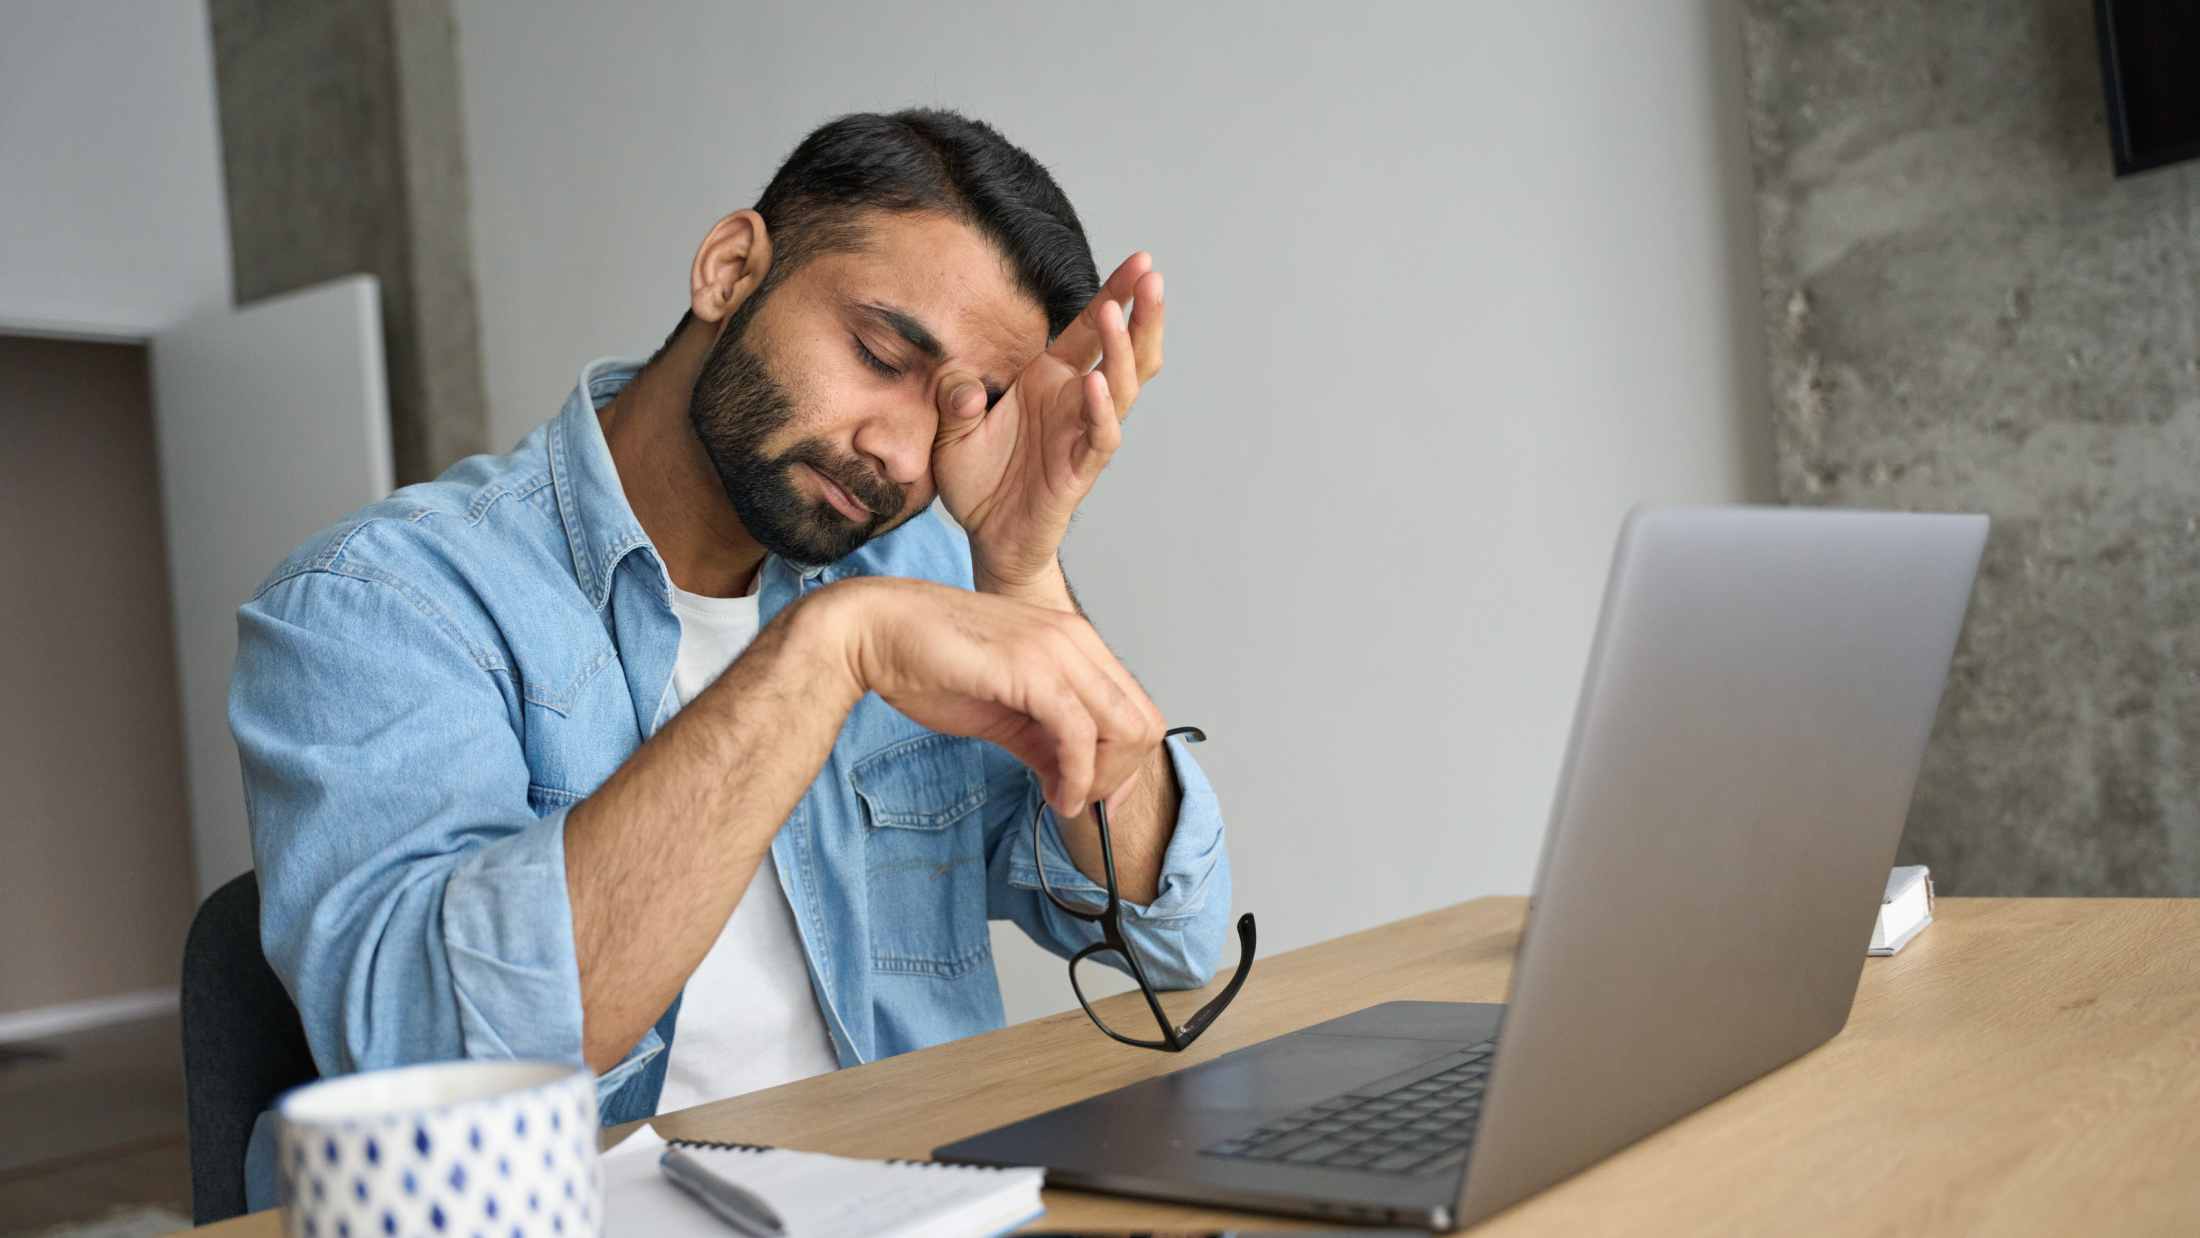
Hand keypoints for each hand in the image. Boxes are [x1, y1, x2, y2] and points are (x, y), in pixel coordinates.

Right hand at [811, 576, 1164, 812]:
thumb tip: (1072, 780)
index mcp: (1072, 642)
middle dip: (1120, 777)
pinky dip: (1077, 777)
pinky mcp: (1033, 669)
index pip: (1134, 708)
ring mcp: (1057, 650)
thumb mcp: (1002, 712)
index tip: (1099, 799)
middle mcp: (1075, 639)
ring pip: (1125, 729)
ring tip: (1065, 800)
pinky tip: (1055, 795)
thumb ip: (1044, 741)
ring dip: (1102, 781)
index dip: (1127, 765)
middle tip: (1080, 803)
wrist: (873, 632)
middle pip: (1144, 722)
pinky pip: (1080, 734)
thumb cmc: (928, 663)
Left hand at [931, 253, 1166, 590]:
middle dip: (1141, 313)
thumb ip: (952, 400)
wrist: (987, 537)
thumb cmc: (977, 480)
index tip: (1141, 260)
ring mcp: (1082, 433)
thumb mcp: (948, 430)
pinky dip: (1099, 409)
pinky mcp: (1079, 469)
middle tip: (1152, 275)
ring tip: (1117, 313)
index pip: (1090, 328)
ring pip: (1120, 386)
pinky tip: (1093, 382)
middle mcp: (1073, 400)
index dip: (1116, 293)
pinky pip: (1100, 436)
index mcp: (1048, 379)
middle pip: (1124, 350)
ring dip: (1120, 350)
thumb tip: (960, 386)